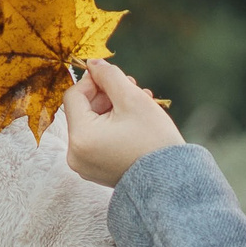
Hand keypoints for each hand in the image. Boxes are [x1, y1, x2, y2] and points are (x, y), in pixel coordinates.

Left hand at [61, 60, 184, 187]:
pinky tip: (135, 120)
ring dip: (112, 108)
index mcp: (80, 138)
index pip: (74, 96)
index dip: (92, 80)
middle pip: (83, 111)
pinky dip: (112, 127)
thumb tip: (93, 64)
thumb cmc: (153, 141)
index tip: (113, 75)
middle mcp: (76, 155)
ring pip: (92, 124)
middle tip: (132, 87)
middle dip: (106, 95)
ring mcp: (84, 166)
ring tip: (140, 102)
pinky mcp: (95, 171)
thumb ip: (109, 76)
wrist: (171, 182)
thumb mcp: (132, 99)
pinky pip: (97, 140)